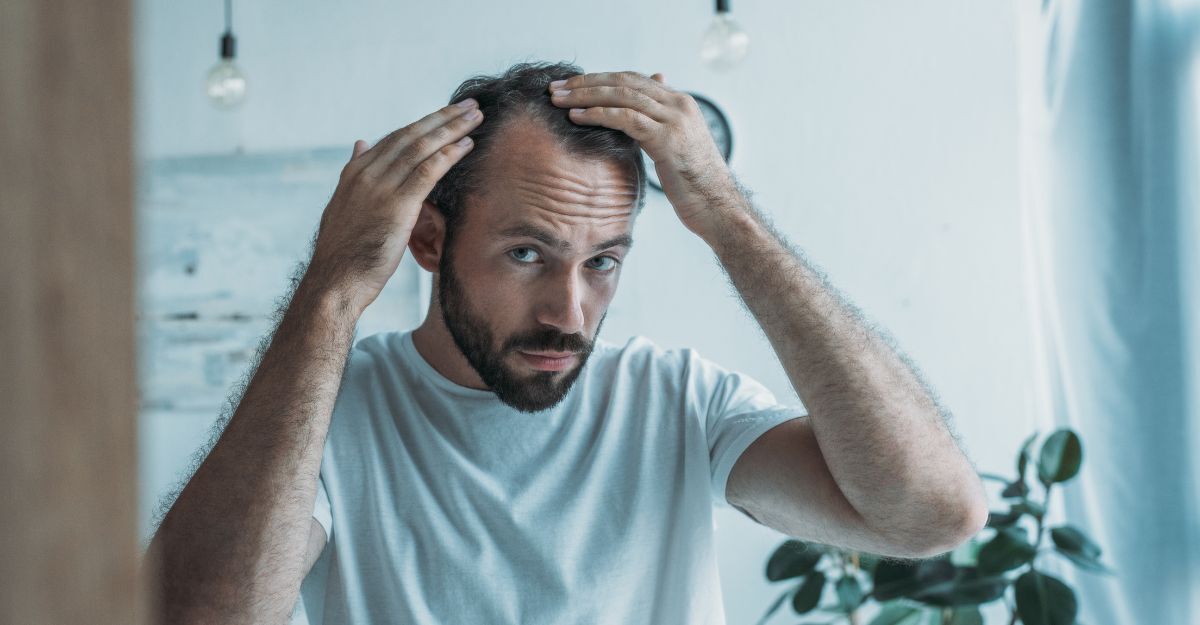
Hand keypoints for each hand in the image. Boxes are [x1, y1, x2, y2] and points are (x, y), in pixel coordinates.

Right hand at [306, 99, 483, 314]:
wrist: (335, 281)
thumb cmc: (344, 253)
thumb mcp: (344, 206)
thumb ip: (355, 173)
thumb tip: (361, 143)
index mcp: (354, 173)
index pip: (395, 139)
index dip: (423, 125)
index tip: (446, 114)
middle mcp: (366, 173)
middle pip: (411, 136)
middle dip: (442, 118)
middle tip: (469, 105)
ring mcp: (380, 187)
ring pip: (422, 147)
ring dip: (452, 129)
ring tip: (475, 117)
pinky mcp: (397, 205)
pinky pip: (428, 171)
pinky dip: (449, 154)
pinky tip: (467, 144)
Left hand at [547, 71, 743, 238]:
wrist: (719, 207)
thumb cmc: (694, 184)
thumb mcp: (675, 148)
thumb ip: (658, 126)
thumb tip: (637, 118)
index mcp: (679, 102)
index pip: (632, 79)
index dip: (599, 79)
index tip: (571, 85)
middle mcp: (678, 104)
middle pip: (623, 81)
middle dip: (586, 83)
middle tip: (556, 87)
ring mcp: (674, 119)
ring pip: (621, 95)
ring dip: (585, 95)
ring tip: (558, 99)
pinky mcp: (668, 138)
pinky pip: (625, 118)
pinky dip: (597, 114)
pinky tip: (576, 117)